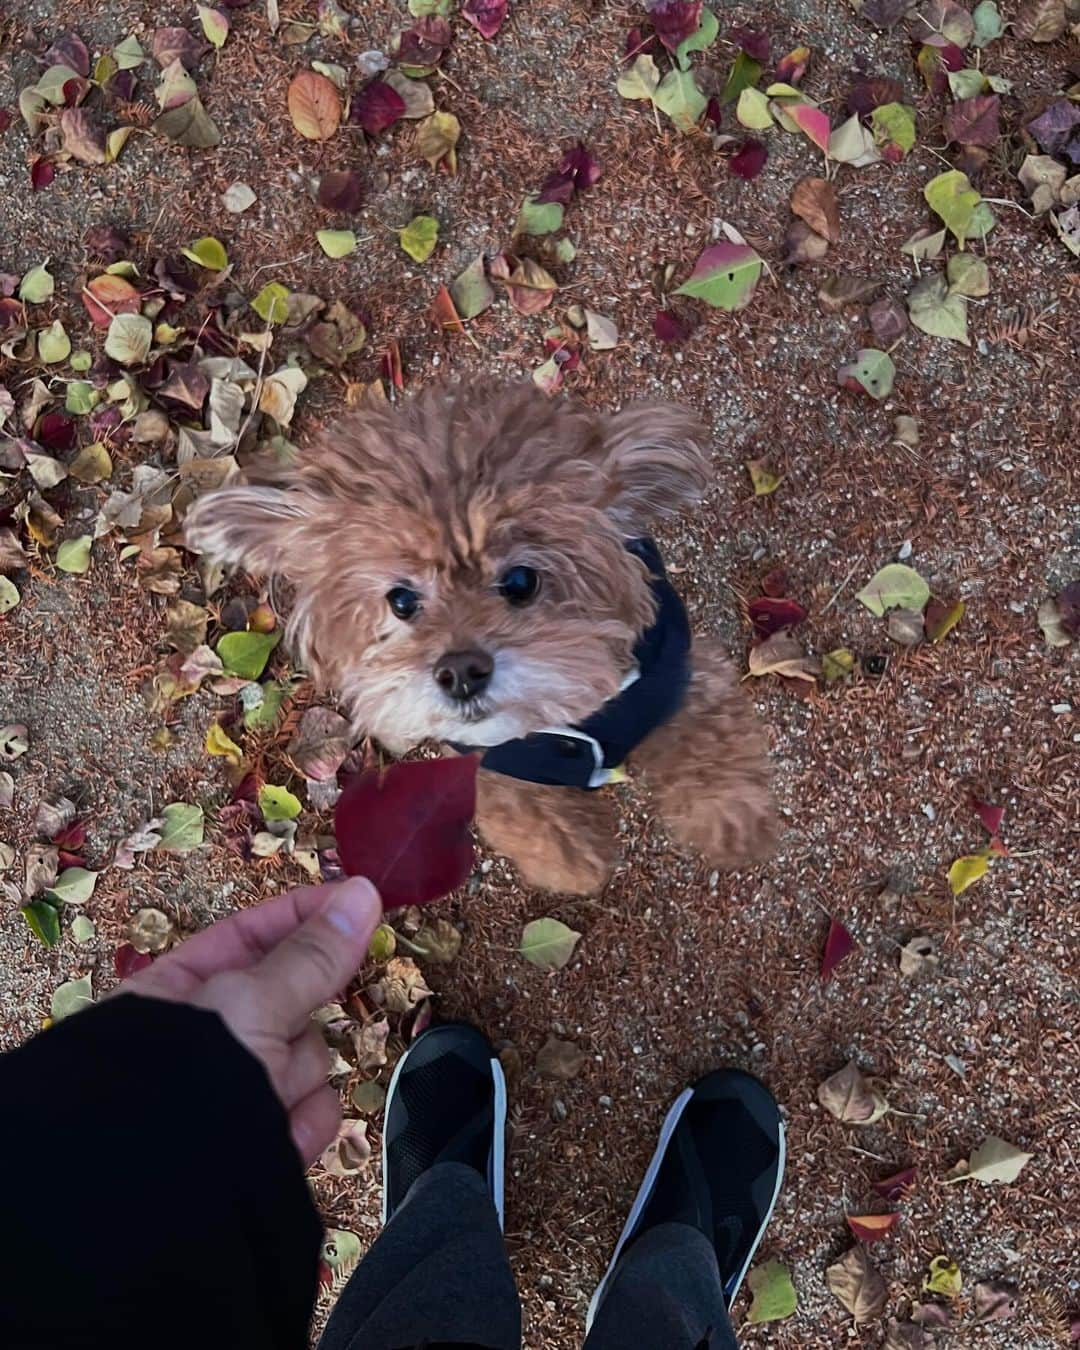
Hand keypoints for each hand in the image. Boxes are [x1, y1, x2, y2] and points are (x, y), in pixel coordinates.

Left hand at [123, 877, 381, 1164]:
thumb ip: (311, 955)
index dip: (301, 916)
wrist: (157, 1207)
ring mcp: (237, 1095)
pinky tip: (276, 1139)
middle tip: (286, 1025)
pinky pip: (312, 1111)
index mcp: (177, 994)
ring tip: (266, 1099)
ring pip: (308, 1056)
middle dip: (299, 1016)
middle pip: (291, 999)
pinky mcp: (264, 1144)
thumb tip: (363, 893)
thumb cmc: (184, 1084)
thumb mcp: (248, 1002)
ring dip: (298, 1075)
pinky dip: (302, 1124)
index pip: (248, 936)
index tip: (357, 901)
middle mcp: (206, 1042)